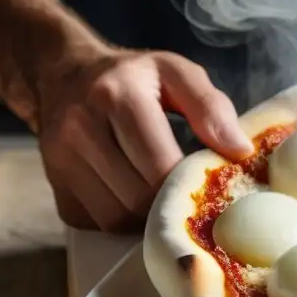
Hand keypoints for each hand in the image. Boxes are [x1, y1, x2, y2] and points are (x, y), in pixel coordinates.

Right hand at [36, 49, 253, 231]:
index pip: (159, 165)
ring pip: (115, 218)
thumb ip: (211, 106)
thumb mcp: (176, 72)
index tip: (211, 187)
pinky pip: (96, 224)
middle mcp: (80, 129)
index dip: (190, 185)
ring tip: (167, 201)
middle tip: (194, 201)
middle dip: (171, 206)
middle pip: (137, 197)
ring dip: (147, 220)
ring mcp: (61, 161)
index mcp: (116, 96)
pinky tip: (136, 201)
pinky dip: (122, 222)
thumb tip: (240, 151)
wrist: (62, 74)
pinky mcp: (55, 187)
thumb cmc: (132, 76)